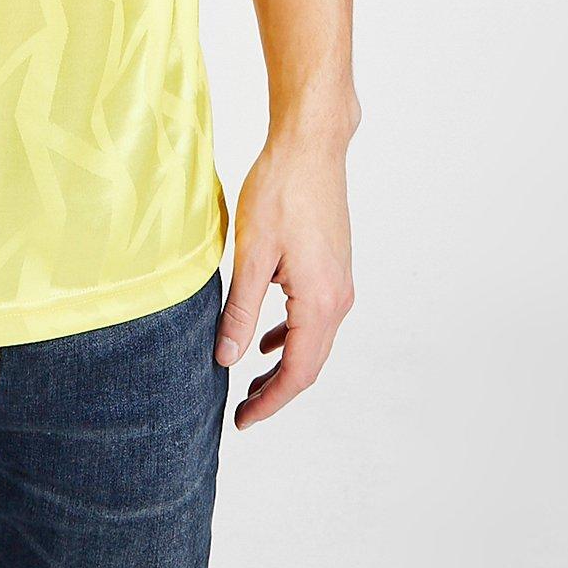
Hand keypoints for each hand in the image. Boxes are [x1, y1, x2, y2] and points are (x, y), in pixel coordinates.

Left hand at [214, 128, 355, 429]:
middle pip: (310, 363)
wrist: (310, 146)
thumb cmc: (280, 190)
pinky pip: (315, 316)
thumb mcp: (252, 254)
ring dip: (284, 363)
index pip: (297, 372)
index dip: (269, 402)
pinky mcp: (334, 266)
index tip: (242, 420)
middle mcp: (338, 298)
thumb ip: (241, 311)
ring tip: (250, 381)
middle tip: (242, 410)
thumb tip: (228, 359)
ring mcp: (340, 281)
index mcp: (319, 302)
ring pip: (313, 341)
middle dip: (277, 390)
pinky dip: (292, 335)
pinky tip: (268, 337)